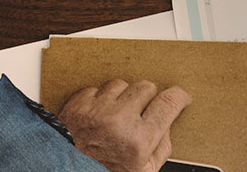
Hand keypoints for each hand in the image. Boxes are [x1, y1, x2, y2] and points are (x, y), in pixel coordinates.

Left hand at [58, 80, 191, 171]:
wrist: (66, 168)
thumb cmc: (103, 170)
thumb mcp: (144, 170)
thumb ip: (162, 147)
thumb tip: (168, 122)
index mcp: (138, 140)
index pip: (167, 104)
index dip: (178, 96)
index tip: (180, 96)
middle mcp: (118, 121)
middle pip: (146, 87)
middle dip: (147, 97)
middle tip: (141, 111)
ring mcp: (96, 110)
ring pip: (120, 84)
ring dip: (122, 96)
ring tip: (116, 115)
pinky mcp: (78, 103)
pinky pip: (97, 88)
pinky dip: (99, 99)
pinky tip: (98, 115)